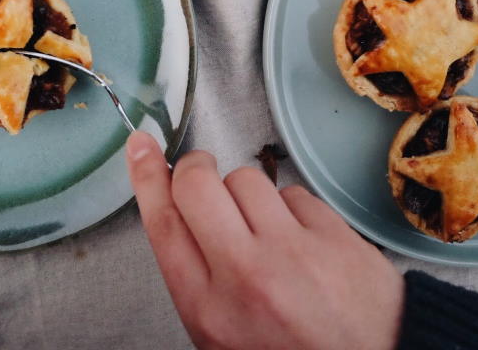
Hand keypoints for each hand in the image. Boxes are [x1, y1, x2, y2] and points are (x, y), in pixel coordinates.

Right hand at [125, 131, 403, 349]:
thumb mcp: (221, 332)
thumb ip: (195, 273)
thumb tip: (174, 201)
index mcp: (208, 309)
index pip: (163, 224)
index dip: (146, 177)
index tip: (141, 146)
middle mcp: (246, 275)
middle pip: (197, 184)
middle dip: (194, 166)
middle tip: (201, 173)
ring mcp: (294, 252)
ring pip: (247, 178)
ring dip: (247, 194)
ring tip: (265, 227)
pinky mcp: (336, 236)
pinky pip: (294, 191)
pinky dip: (291, 208)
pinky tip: (302, 238)